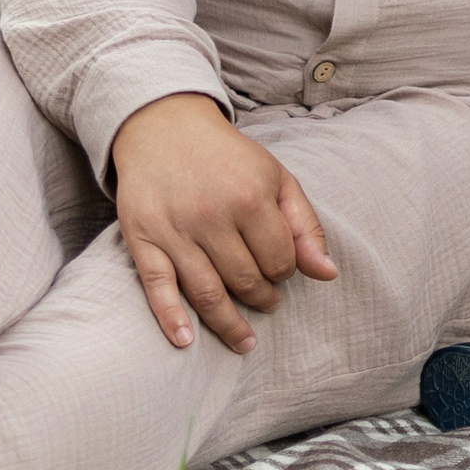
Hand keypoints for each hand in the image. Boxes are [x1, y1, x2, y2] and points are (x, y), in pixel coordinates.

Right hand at [112, 94, 338, 353]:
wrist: (165, 129)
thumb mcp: (277, 180)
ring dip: (228, 323)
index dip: (285, 272)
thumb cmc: (229, 159)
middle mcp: (212, 216)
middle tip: (268, 302)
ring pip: (206, 292)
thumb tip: (328, 275)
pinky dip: (170, 317)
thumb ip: (304, 226)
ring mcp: (174, 230)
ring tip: (245, 341)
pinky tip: (185, 340)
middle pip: (245, 280)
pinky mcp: (142, 238)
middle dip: (262, 297)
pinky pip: (156, 286)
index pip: (279, 260)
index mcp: (251, 198)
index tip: (281, 270)